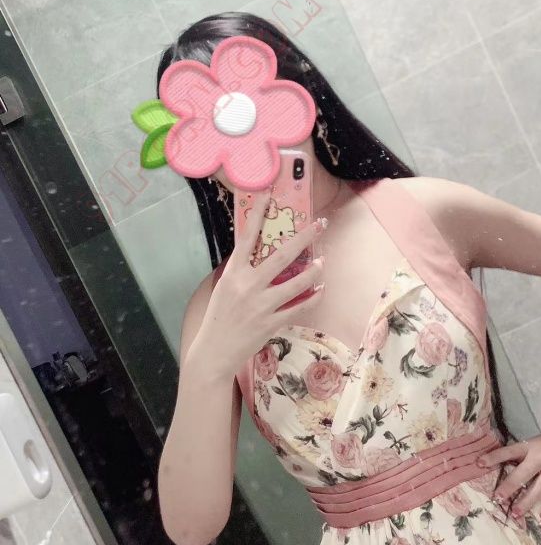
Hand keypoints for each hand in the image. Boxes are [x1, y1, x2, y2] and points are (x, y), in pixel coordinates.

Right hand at [190, 189, 325, 378]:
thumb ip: (241, 271)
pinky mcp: (271, 322)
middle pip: (281, 256)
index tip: (269, 193)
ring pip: (296, 283)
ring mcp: (261, 305)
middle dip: (303, 238)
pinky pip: (299, 307)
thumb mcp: (224, 288)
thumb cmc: (219, 317)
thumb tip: (257, 254)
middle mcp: (248, 285)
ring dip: (313, 271)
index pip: (247, 236)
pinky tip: (320, 290)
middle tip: (319, 224)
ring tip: (323, 263)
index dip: (258, 213)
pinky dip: (312, 298)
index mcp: (233, 273)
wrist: (214, 351)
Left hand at [475, 424, 540, 524]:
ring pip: (540, 488)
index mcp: (532, 447)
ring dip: (527, 502)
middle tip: (497, 498)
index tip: (479, 463)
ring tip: (515, 514)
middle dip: (510, 486)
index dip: (495, 457)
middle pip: (524, 473)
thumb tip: (502, 470)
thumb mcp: (537, 443)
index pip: (510, 451)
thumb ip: (524, 457)